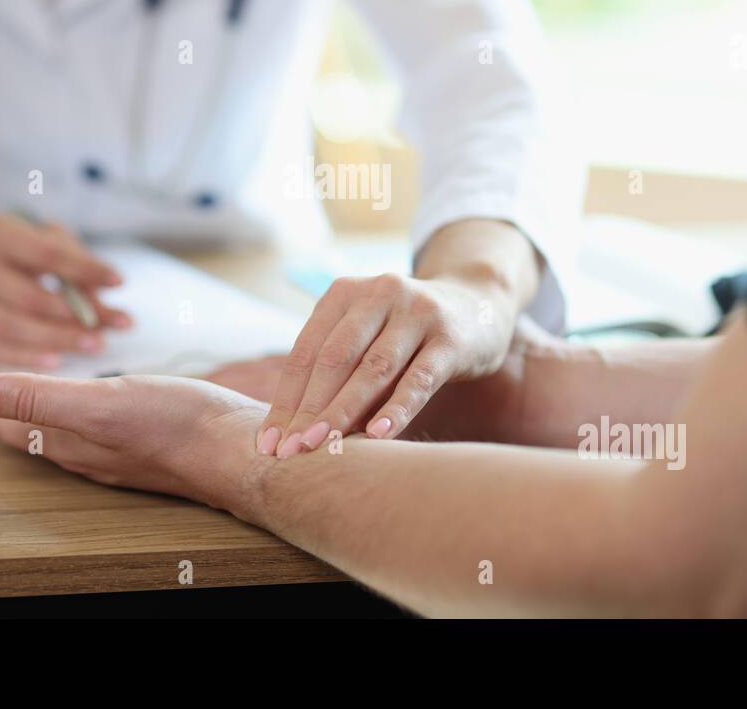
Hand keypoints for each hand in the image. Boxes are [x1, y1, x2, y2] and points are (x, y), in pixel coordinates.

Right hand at [0, 216, 130, 368]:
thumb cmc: (6, 251)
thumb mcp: (33, 236)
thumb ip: (70, 258)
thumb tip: (102, 297)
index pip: (46, 253)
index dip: (84, 268)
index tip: (119, 281)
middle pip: (30, 297)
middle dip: (76, 315)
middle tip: (114, 326)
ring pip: (13, 328)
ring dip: (59, 339)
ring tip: (95, 344)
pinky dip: (26, 357)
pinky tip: (57, 360)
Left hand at [0, 371, 265, 512]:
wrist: (241, 450)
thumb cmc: (175, 426)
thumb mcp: (97, 403)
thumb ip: (34, 398)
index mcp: (69, 443)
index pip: (9, 427)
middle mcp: (90, 454)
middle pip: (36, 432)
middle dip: (12, 407)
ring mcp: (121, 452)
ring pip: (71, 431)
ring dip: (49, 409)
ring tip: (39, 387)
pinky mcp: (151, 443)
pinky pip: (105, 427)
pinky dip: (90, 409)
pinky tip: (106, 398)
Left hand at [213, 316, 556, 445]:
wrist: (478, 304)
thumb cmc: (407, 333)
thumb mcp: (367, 334)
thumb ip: (335, 369)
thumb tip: (289, 430)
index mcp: (345, 293)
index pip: (306, 352)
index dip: (286, 400)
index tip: (268, 444)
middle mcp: (378, 294)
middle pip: (334, 359)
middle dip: (308, 409)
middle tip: (289, 453)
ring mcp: (417, 312)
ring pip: (373, 368)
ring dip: (344, 411)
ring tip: (322, 447)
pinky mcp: (450, 337)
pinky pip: (420, 377)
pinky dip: (397, 408)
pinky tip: (378, 435)